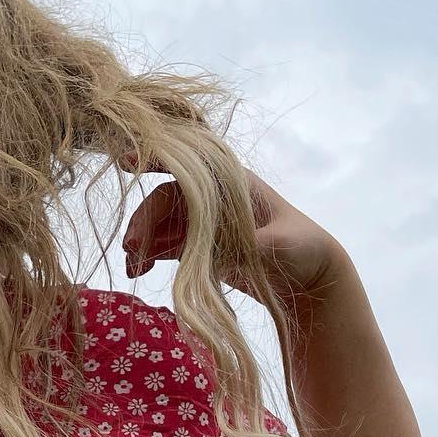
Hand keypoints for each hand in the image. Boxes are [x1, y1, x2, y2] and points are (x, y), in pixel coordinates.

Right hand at [121, 164, 349, 305]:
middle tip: (131, 247)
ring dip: (143, 241)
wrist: (310, 275)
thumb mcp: (280, 245)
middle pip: (167, 200)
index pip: (189, 166)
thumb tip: (215, 248)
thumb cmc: (302, 248)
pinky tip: (138, 269)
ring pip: (162, 224)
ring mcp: (205, 223)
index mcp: (231, 182)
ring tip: (132, 266)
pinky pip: (167, 246)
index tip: (127, 162)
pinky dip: (150, 256)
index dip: (157, 161)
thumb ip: (248, 243)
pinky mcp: (201, 248)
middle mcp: (213, 197)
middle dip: (145, 220)